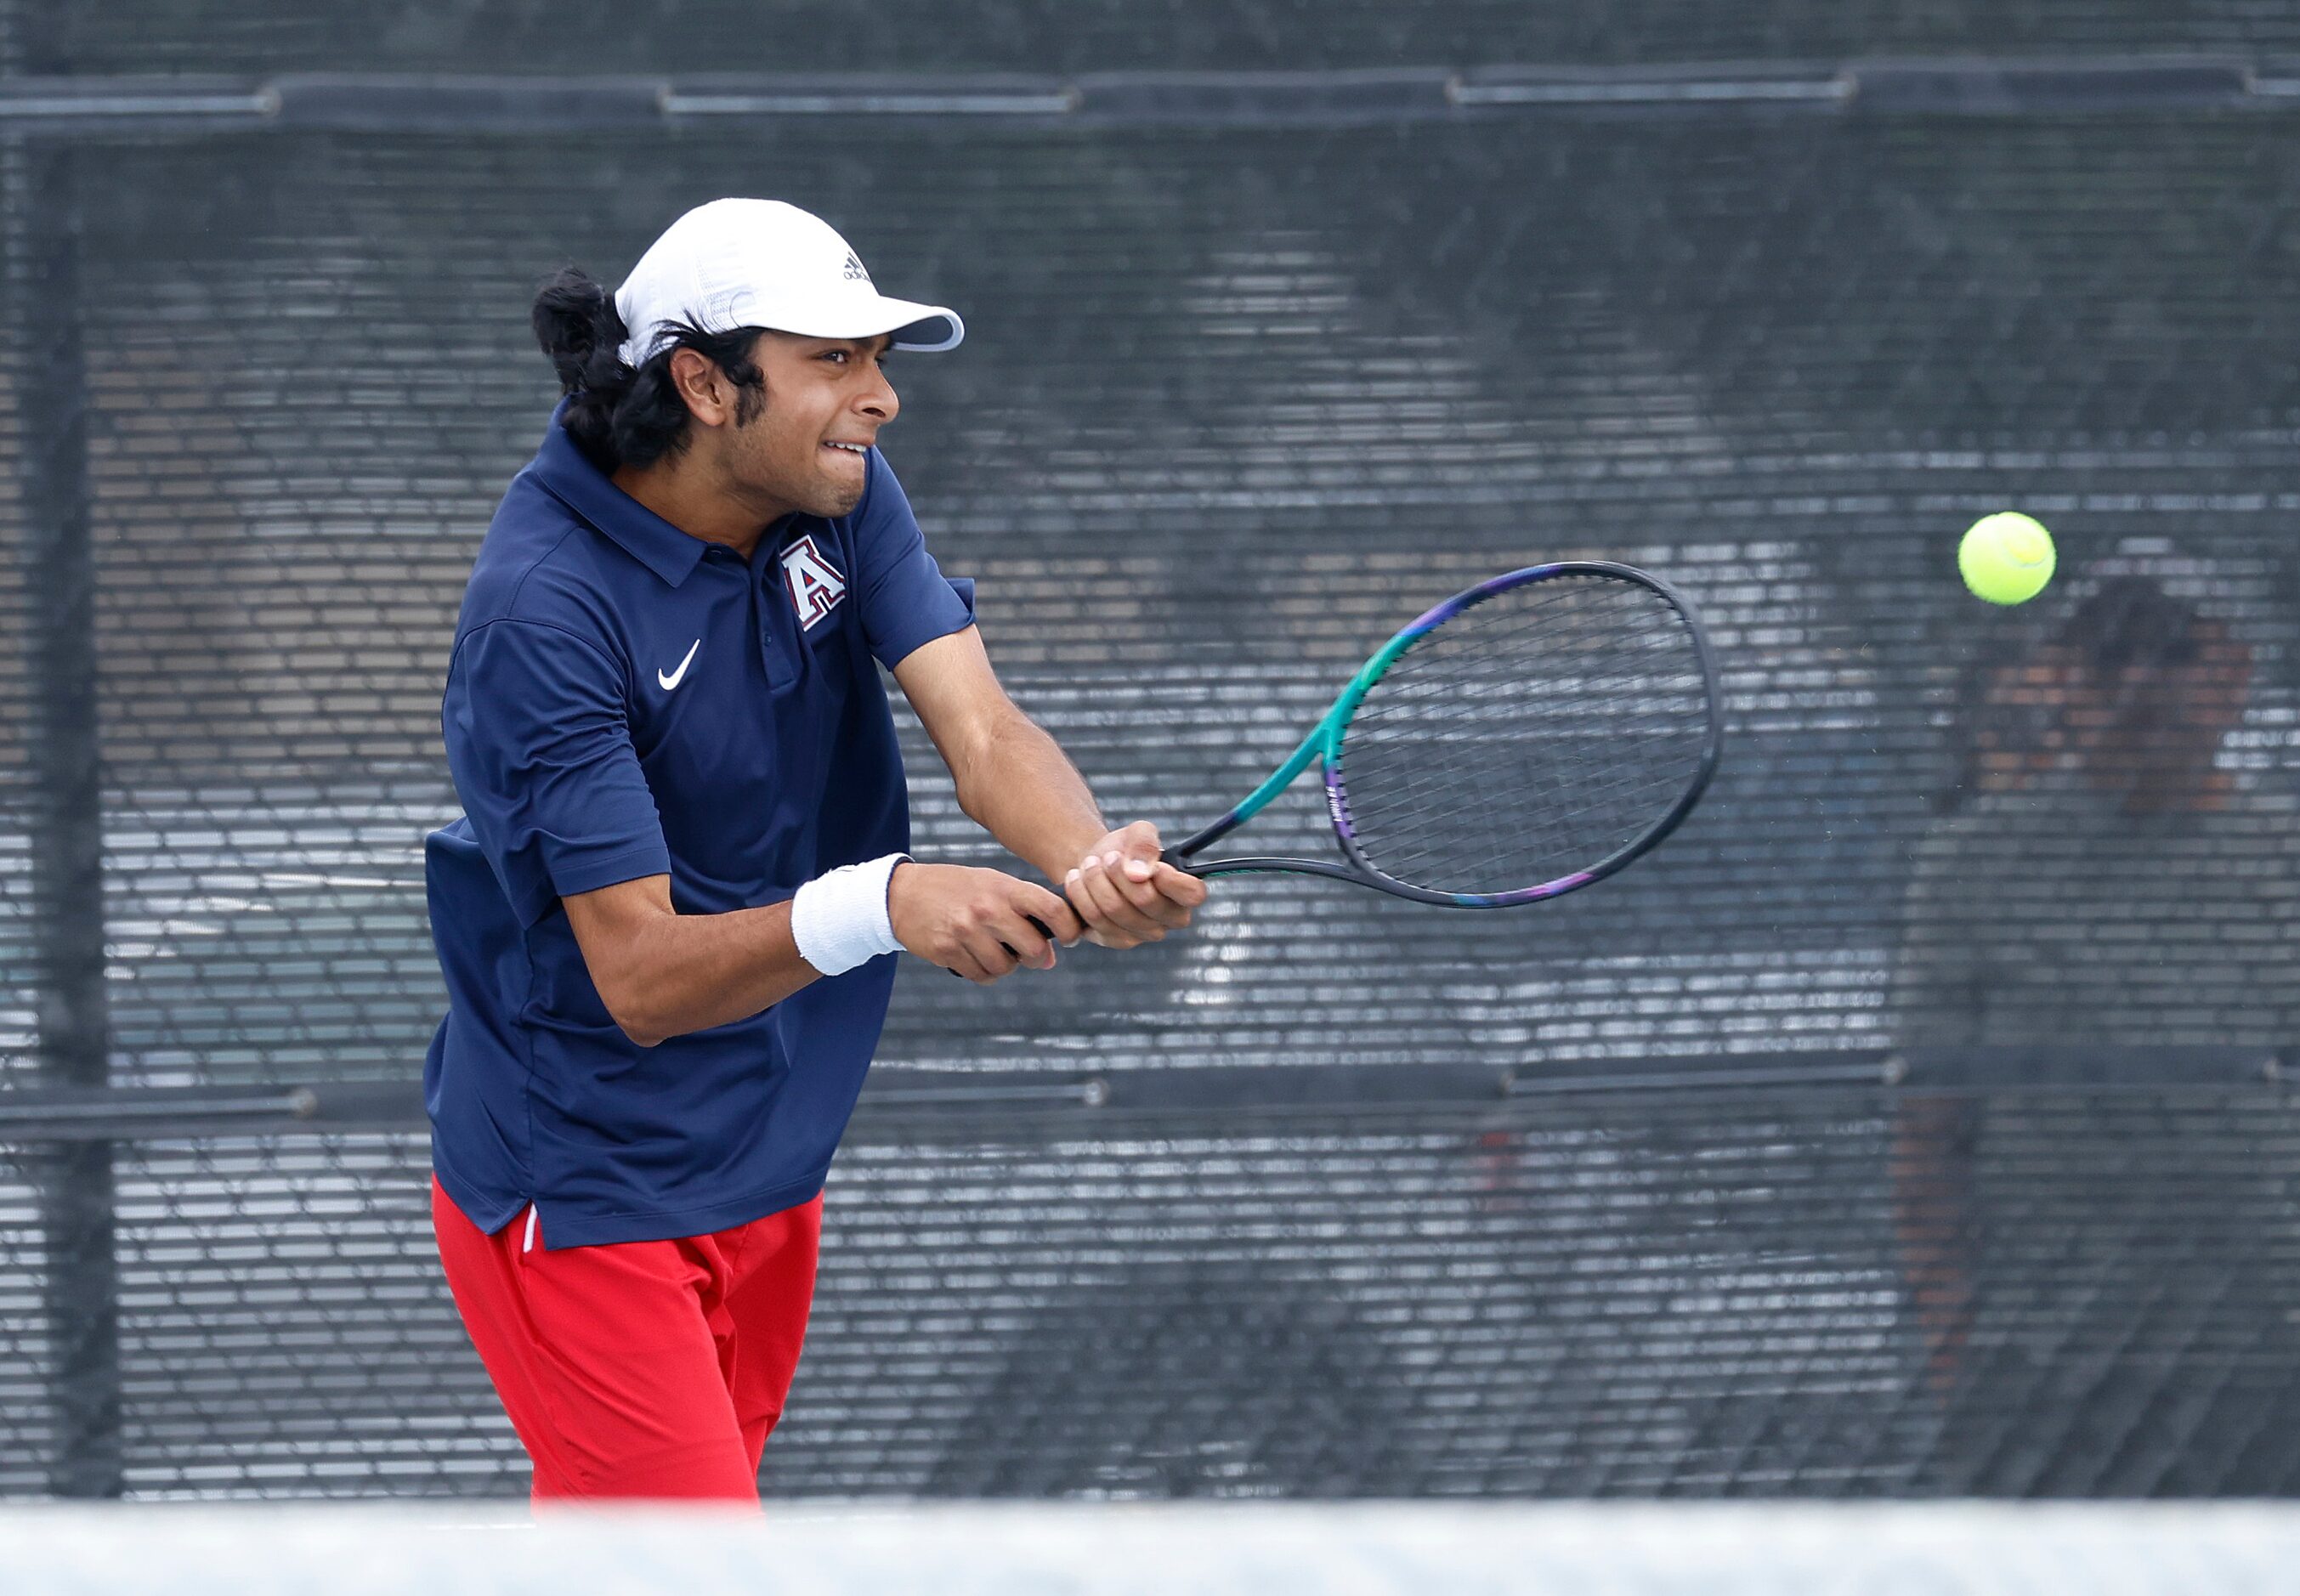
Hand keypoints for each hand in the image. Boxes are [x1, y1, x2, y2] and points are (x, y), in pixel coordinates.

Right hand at [887, 862, 1084, 984]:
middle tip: (1030, 954)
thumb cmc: (957, 889)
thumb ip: (1024, 914)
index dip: (1070, 928)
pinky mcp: (948, 950)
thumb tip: (1051, 958)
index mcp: (1004, 888)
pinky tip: (974, 956)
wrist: (903, 893)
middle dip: (1038, 957)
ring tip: (994, 950)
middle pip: (1034, 948)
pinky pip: (981, 976)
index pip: (1053, 909)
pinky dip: (983, 972)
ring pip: (1006, 967)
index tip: (1070, 938)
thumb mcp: (992, 885)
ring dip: (1006, 966)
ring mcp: (966, 930)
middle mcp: (987, 909)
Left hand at [1063, 821, 1207, 948]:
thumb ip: (1144, 844)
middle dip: (1118, 872)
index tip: (1152, 864)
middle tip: (1107, 856)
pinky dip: (1080, 894)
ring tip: (1089, 864)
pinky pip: (1094, 920)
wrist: (1097, 864)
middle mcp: (1169, 918)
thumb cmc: (1126, 849)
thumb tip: (1139, 874)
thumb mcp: (1138, 832)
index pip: (1193, 894)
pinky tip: (1078, 880)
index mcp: (1185, 891)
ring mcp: (1143, 934)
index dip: (1172, 880)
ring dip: (1095, 880)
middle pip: (1145, 900)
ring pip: (1114, 910)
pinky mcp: (1115, 940)